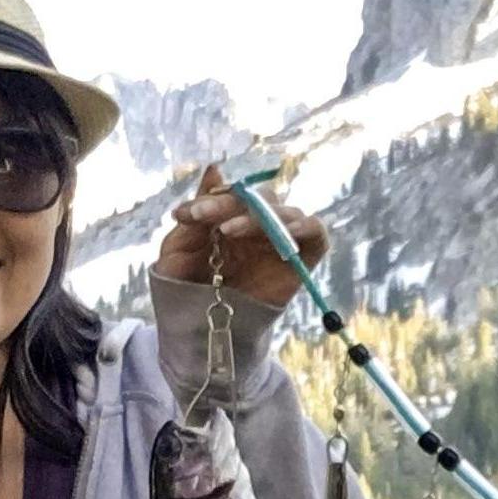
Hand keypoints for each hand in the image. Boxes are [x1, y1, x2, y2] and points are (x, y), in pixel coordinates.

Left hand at [154, 163, 330, 309]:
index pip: (234, 193)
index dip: (213, 197)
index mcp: (232, 218)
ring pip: (286, 211)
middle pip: (262, 198)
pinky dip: (305, 226)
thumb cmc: (187, 287)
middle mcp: (260, 226)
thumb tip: (215, 168)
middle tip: (202, 219)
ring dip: (258, 216)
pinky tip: (286, 232)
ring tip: (228, 232)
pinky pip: (317, 233)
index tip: (187, 214)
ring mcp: (281, 242)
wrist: (200, 329)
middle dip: (231, 203)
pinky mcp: (302, 261)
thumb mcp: (181, 248)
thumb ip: (197, 211)